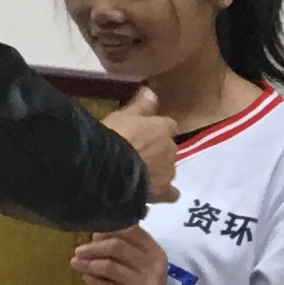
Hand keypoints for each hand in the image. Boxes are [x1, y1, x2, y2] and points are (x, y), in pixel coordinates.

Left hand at [71, 225, 188, 284]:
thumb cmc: (145, 282)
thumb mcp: (144, 261)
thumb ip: (126, 246)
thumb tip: (95, 234)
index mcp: (155, 250)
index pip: (130, 230)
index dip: (108, 229)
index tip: (93, 234)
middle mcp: (153, 265)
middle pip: (117, 247)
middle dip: (93, 248)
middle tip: (79, 250)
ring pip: (110, 267)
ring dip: (89, 264)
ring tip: (75, 263)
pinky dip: (93, 281)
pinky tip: (85, 277)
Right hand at [104, 82, 178, 203]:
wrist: (111, 169)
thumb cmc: (116, 136)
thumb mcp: (124, 115)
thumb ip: (140, 104)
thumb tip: (151, 90)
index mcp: (164, 128)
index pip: (168, 125)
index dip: (157, 129)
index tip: (145, 132)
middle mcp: (171, 149)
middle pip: (168, 148)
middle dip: (158, 150)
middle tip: (137, 153)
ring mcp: (169, 172)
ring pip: (168, 169)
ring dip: (158, 170)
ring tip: (139, 174)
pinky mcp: (163, 192)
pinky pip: (170, 194)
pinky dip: (164, 193)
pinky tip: (152, 193)